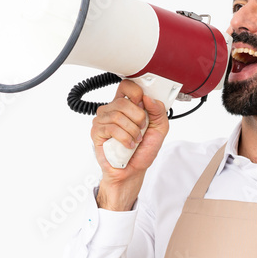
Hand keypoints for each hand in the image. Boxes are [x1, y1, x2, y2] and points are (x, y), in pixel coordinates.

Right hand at [91, 79, 169, 210]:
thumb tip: (149, 98)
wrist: (132, 171)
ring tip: (135, 139)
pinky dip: (125, 138)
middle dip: (138, 118)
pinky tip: (128, 145)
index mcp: (127, 105)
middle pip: (124, 101)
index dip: (136, 92)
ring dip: (132, 130)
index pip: (127, 86)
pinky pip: (111, 128)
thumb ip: (159, 112)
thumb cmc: (142, 150)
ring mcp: (103, 120)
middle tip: (141, 129)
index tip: (143, 104)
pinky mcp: (97, 132)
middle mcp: (113, 110)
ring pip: (118, 115)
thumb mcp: (159, 129)